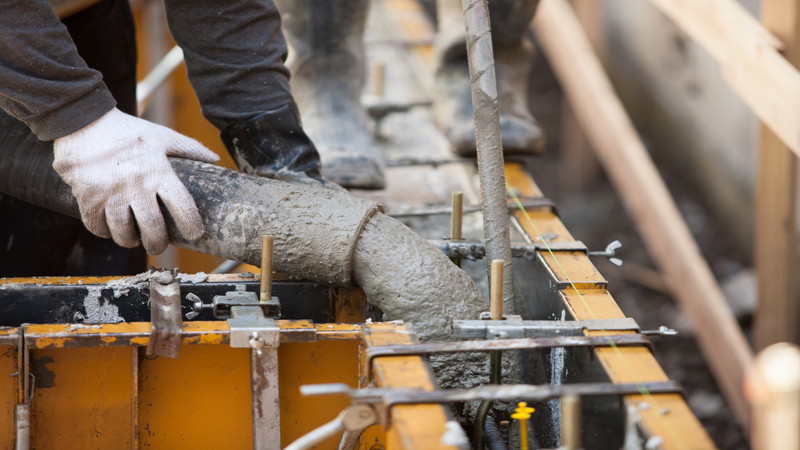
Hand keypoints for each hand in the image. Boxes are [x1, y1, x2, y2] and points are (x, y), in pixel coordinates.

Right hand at [53, 108, 219, 253]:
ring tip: (133, 239)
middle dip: (157, 243)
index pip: (183, 207)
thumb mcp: (161, 135)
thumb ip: (189, 148)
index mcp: (159, 172)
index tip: (194, 234)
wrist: (83, 120)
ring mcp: (111, 193)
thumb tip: (215, 159)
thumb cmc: (127, 130)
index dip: (192, 225)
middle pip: (152, 228)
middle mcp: (137, 186)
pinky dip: (104, 232)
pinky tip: (109, 230)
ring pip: (123, 233)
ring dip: (129, 241)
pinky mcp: (88, 197)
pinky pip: (97, 226)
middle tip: (157, 245)